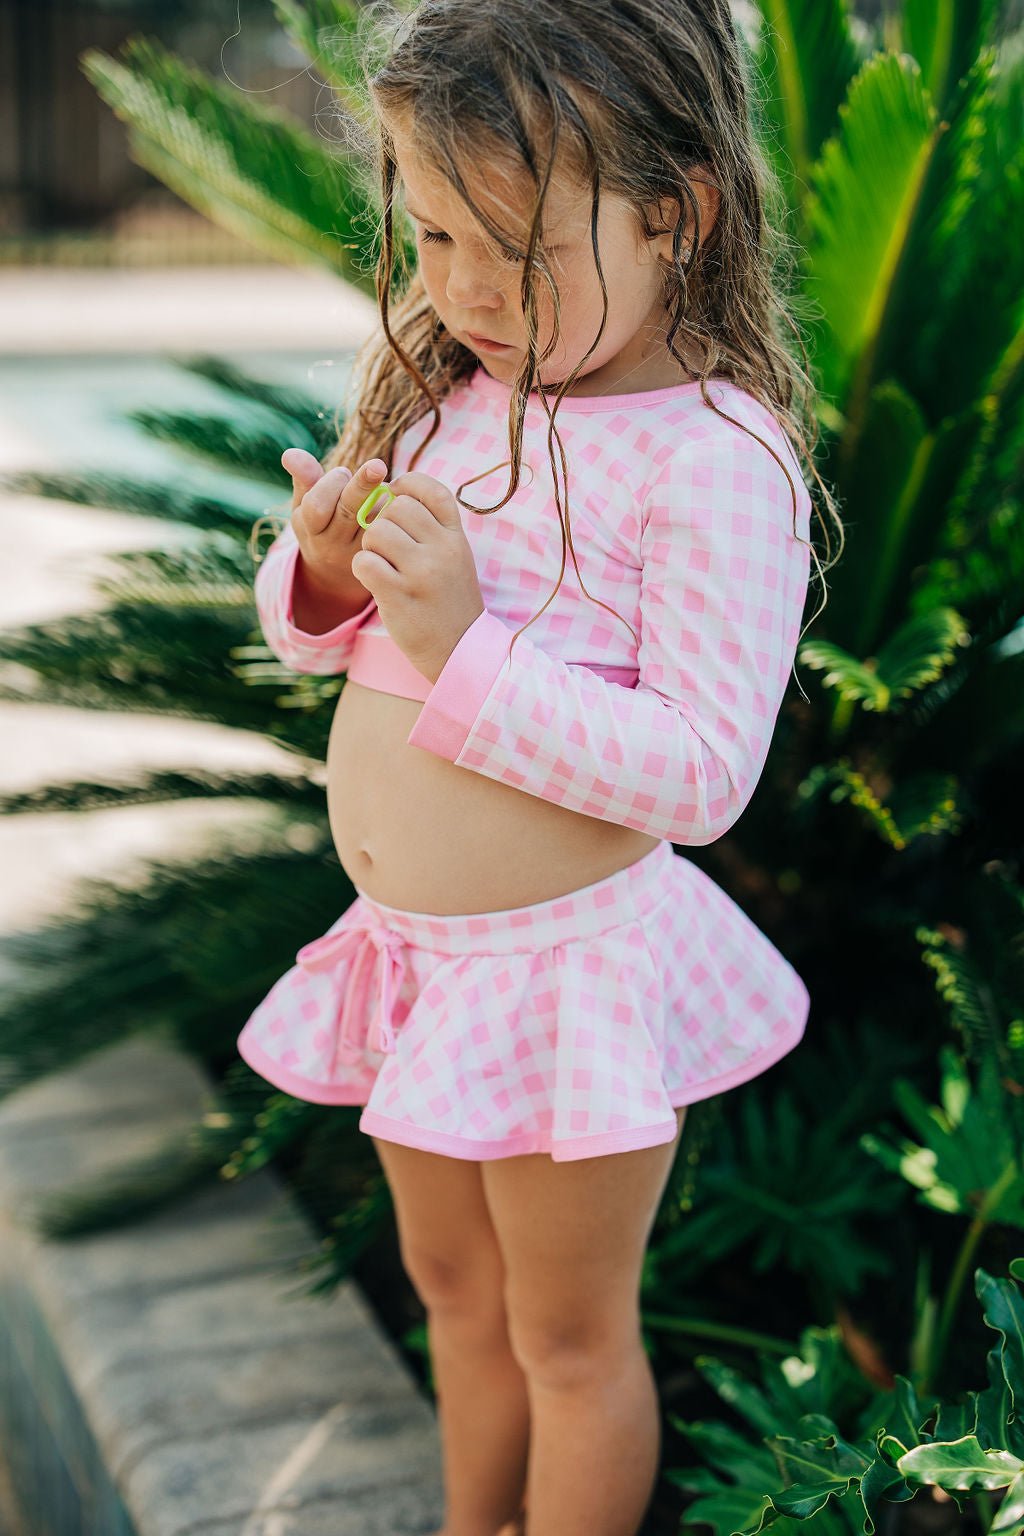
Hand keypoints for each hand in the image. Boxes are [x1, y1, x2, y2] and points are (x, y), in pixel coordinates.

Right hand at [282, 448, 388, 600]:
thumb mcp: (304, 505)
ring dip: (382, 496)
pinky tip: (400, 500)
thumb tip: (289, 454)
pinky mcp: (382, 556)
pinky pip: (393, 529)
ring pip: (374, 519)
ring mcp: (358, 553)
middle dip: (362, 485)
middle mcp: (333, 545)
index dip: (330, 484)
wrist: (336, 575)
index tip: (342, 471)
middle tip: (377, 466)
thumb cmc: (321, 525)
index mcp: (311, 529)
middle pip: (347, 511)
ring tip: (384, 486)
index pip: (316, 506)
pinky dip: (396, 510)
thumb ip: (303, 478)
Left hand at [349, 470, 485, 682]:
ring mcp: (421, 572)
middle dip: (383, 522)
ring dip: (370, 547)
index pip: (432, 489)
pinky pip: (363, 561)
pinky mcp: (398, 594)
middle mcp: (442, 550)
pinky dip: (362, 568)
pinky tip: (374, 580)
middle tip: (387, 547)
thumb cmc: (449, 600)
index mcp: (456, 537)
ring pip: (376, 531)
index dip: (407, 486)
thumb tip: (393, 494)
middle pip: (397, 507)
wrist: (458, 648)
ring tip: (382, 565)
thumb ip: (433, 528)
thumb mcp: (456, 558)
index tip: (397, 500)